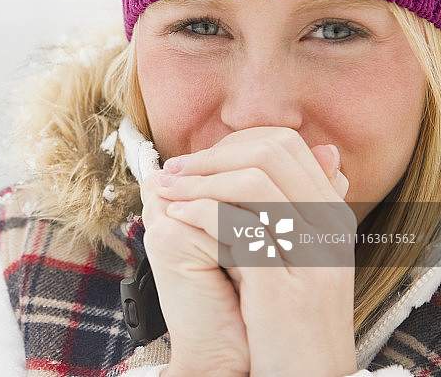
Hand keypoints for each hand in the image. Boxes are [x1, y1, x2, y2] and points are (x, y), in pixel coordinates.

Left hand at [157, 127, 357, 376]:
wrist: (303, 374)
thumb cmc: (286, 313)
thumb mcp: (291, 252)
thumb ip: (279, 205)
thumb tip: (242, 162)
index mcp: (330, 213)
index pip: (285, 144)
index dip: (232, 144)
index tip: (196, 161)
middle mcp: (328, 226)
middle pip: (270, 153)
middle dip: (212, 156)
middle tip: (175, 170)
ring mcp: (310, 254)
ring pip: (254, 182)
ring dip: (200, 180)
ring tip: (169, 191)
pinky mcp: (283, 285)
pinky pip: (239, 226)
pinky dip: (200, 212)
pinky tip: (178, 216)